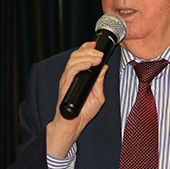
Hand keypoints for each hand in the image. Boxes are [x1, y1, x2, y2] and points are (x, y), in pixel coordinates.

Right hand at [47, 41, 108, 157]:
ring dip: (86, 56)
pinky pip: (71, 71)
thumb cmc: (84, 112)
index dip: (87, 47)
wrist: (73, 125)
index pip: (81, 56)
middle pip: (76, 55)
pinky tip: (88, 64)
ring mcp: (67, 80)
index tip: (96, 44)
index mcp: (79, 76)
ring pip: (73, 60)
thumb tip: (104, 68)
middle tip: (100, 53)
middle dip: (89, 50)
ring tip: (97, 58)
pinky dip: (80, 65)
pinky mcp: (65, 85)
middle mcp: (72, 75)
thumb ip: (100, 81)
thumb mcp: (98, 95)